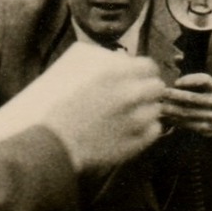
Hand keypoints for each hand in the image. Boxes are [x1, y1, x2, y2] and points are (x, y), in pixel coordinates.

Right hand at [40, 53, 163, 173]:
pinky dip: (147, 129)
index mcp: (114, 75)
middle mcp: (129, 94)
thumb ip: (105, 71)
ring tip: (133, 115)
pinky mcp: (135, 142)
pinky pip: (154, 130)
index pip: (148, 66)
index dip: (146, 71)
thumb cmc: (58, 112)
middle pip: (157, 87)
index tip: (142, 76)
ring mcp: (135, 119)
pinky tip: (135, 130)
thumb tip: (119, 68)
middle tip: (139, 96)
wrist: (54, 144)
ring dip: (147, 110)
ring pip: (156, 109)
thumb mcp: (79, 78)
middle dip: (150, 90)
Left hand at [161, 72, 211, 138]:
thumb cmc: (209, 97)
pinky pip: (187, 125)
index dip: (190, 79)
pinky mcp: (206, 129)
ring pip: (187, 112)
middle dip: (175, 95)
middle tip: (161, 93)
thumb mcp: (206, 85)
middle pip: (193, 98)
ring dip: (171, 109)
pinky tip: (165, 117)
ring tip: (159, 106)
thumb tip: (176, 57)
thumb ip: (189, 71)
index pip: (205, 80)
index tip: (176, 82)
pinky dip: (174, 120)